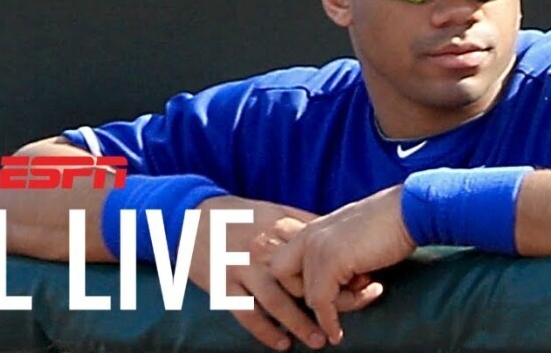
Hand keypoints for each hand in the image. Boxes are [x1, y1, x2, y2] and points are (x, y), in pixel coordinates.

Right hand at [186, 195, 332, 350]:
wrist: (189, 216)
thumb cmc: (238, 215)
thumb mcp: (273, 211)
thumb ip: (302, 224)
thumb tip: (337, 237)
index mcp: (280, 228)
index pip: (319, 255)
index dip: (342, 272)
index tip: (361, 287)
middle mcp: (263, 249)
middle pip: (302, 281)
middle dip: (326, 302)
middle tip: (343, 319)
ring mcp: (241, 268)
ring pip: (277, 301)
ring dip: (300, 324)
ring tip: (319, 340)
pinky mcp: (221, 284)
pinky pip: (246, 313)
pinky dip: (265, 331)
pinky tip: (282, 344)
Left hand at [269, 185, 415, 344]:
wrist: (409, 211)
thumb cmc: (390, 224)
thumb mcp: (352, 238)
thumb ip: (335, 254)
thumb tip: (335, 286)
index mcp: (312, 228)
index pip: (282, 262)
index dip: (300, 283)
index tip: (329, 293)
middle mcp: (308, 235)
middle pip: (282, 277)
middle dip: (309, 293)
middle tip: (347, 291)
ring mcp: (317, 247)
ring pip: (308, 296)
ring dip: (338, 305)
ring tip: (370, 289)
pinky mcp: (330, 261)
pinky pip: (321, 303)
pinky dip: (331, 321)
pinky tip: (342, 328)